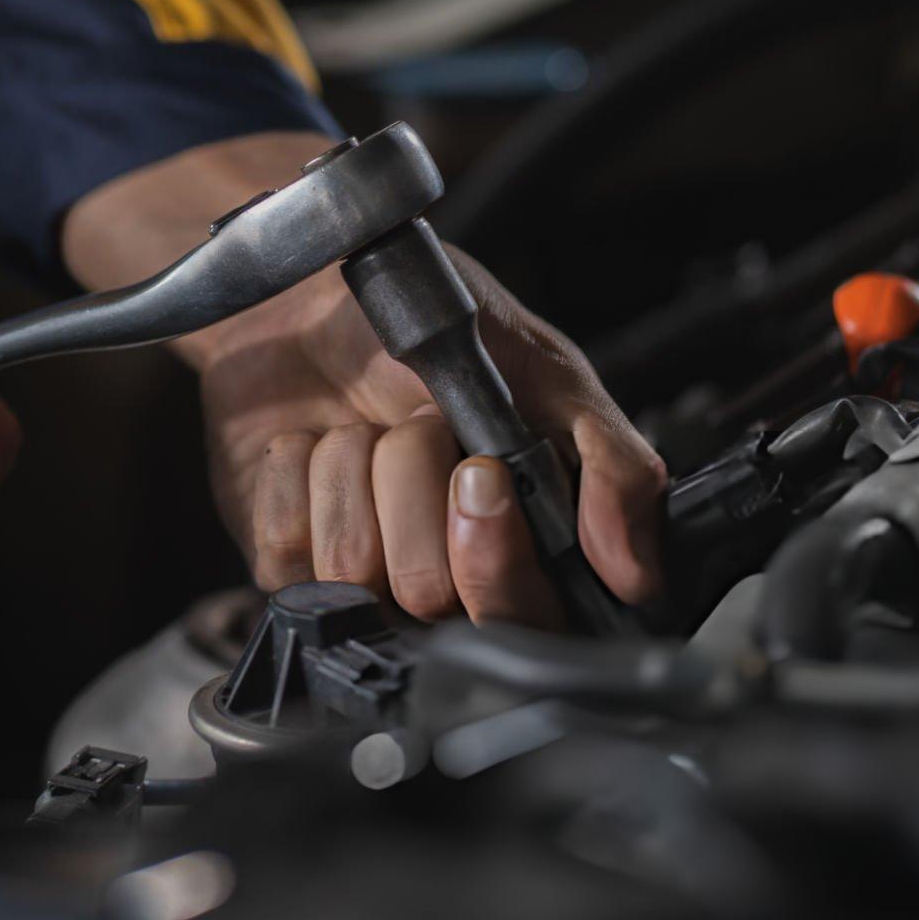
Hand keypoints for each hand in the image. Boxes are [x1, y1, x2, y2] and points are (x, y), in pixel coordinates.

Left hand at [190, 255, 663, 625]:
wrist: (313, 295)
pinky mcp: (282, 564)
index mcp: (522, 549)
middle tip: (419, 427)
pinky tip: (310, 444)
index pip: (527, 624)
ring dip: (352, 467)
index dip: (498, 561)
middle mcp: (440, 580)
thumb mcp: (546, 372)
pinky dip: (295, 471)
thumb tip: (636, 574)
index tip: (480, 474)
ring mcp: (356, 578)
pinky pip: (283, 547)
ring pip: (352, 567)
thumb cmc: (428, 334)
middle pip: (432, 600)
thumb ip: (610, 466)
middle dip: (415, 487)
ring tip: (362, 429)